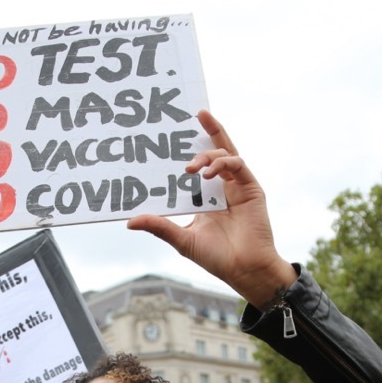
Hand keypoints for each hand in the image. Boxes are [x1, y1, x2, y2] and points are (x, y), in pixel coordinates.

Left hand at [127, 111, 295, 307]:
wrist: (243, 269)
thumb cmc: (216, 257)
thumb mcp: (182, 239)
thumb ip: (159, 226)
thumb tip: (130, 221)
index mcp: (206, 197)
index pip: (197, 165)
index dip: (187, 148)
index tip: (172, 136)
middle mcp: (222, 187)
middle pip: (216, 150)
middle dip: (208, 130)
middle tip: (195, 114)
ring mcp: (237, 186)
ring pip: (226, 153)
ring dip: (208, 155)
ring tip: (191, 167)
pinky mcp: (251, 188)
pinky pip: (238, 164)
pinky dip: (223, 162)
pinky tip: (209, 172)